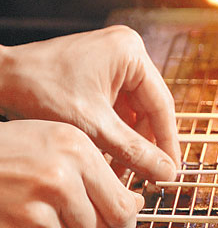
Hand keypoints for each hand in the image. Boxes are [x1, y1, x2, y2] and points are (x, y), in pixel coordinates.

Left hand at [0, 25, 179, 181]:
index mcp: (130, 53)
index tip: (171, 169)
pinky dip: (115, 134)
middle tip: (147, 175)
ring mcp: (114, 63)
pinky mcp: (102, 74)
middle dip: (145, 145)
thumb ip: (133, 151)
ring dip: (129, 143)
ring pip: (134, 113)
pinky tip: (109, 156)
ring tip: (122, 171)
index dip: (168, 142)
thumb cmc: (36, 89)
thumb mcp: (93, 126)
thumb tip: (165, 171)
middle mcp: (127, 53)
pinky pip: (119, 110)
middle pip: (149, 110)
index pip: (162, 105)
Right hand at [0, 120, 143, 227]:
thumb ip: (99, 174)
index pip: (123, 205)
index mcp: (77, 150)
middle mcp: (61, 177)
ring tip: (36, 213)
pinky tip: (14, 219)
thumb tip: (134, 206)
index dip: (125, 223)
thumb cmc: (7, 153)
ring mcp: (37, 208)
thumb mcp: (58, 145)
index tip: (121, 226)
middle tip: (75, 225)